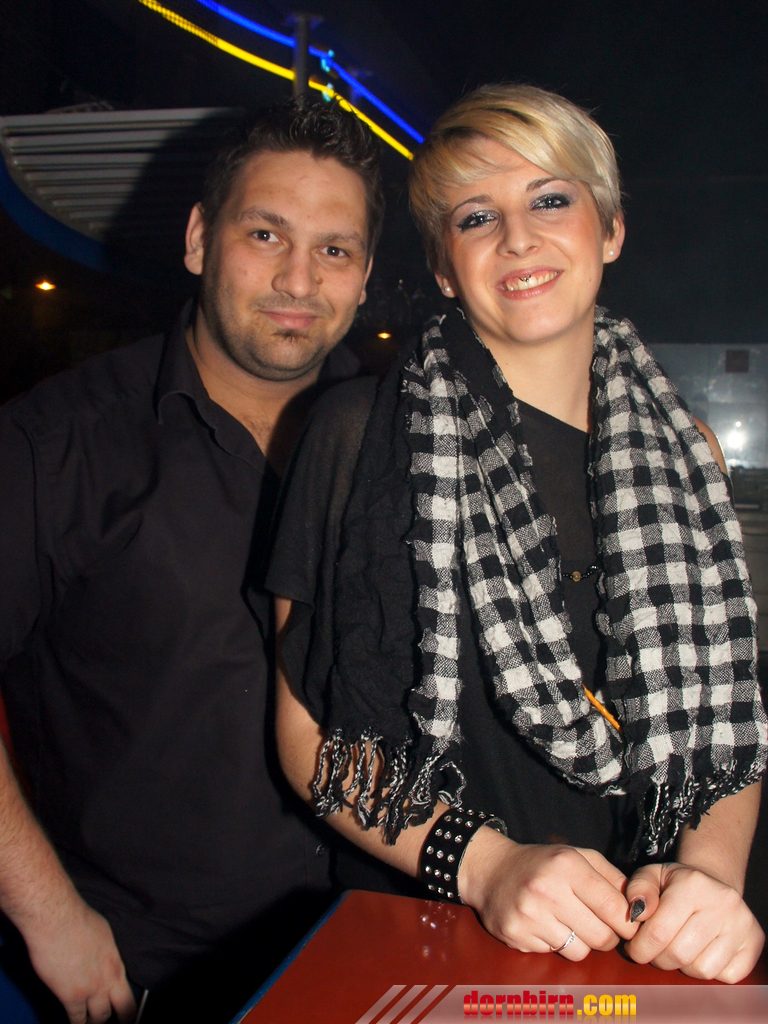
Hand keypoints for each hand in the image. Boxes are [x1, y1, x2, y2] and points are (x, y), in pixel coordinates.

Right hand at [24, 892, 135, 1022]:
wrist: (58, 919)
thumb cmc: (78, 920)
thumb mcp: (104, 936)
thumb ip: (106, 956)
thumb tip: (104, 963)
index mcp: (117, 964)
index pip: (130, 996)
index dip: (129, 1010)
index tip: (128, 1016)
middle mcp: (108, 979)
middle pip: (121, 1010)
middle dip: (119, 1019)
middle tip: (118, 1022)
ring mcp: (91, 990)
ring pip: (98, 1018)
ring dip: (94, 1021)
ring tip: (92, 1022)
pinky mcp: (70, 996)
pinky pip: (76, 1018)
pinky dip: (76, 1023)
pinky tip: (75, 1022)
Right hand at [458, 827, 636, 959]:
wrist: (490, 870)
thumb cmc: (542, 864)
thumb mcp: (578, 856)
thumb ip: (612, 878)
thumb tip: (642, 908)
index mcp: (567, 866)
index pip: (615, 908)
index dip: (628, 921)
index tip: (628, 923)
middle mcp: (548, 890)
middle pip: (601, 936)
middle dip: (608, 936)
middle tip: (601, 926)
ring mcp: (530, 916)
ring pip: (580, 952)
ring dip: (581, 942)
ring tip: (569, 923)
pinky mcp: (516, 936)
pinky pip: (554, 954)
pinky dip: (556, 944)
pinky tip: (546, 925)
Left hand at [625, 862, 764, 981]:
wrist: (712, 883)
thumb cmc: (676, 884)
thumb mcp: (652, 876)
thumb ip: (637, 890)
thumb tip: (636, 915)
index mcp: (692, 884)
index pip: (658, 932)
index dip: (639, 948)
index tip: (634, 948)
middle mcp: (722, 903)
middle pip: (679, 954)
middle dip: (658, 959)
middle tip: (653, 951)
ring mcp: (741, 924)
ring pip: (702, 969)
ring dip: (683, 966)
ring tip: (677, 948)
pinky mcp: (754, 943)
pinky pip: (725, 976)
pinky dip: (709, 970)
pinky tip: (700, 952)